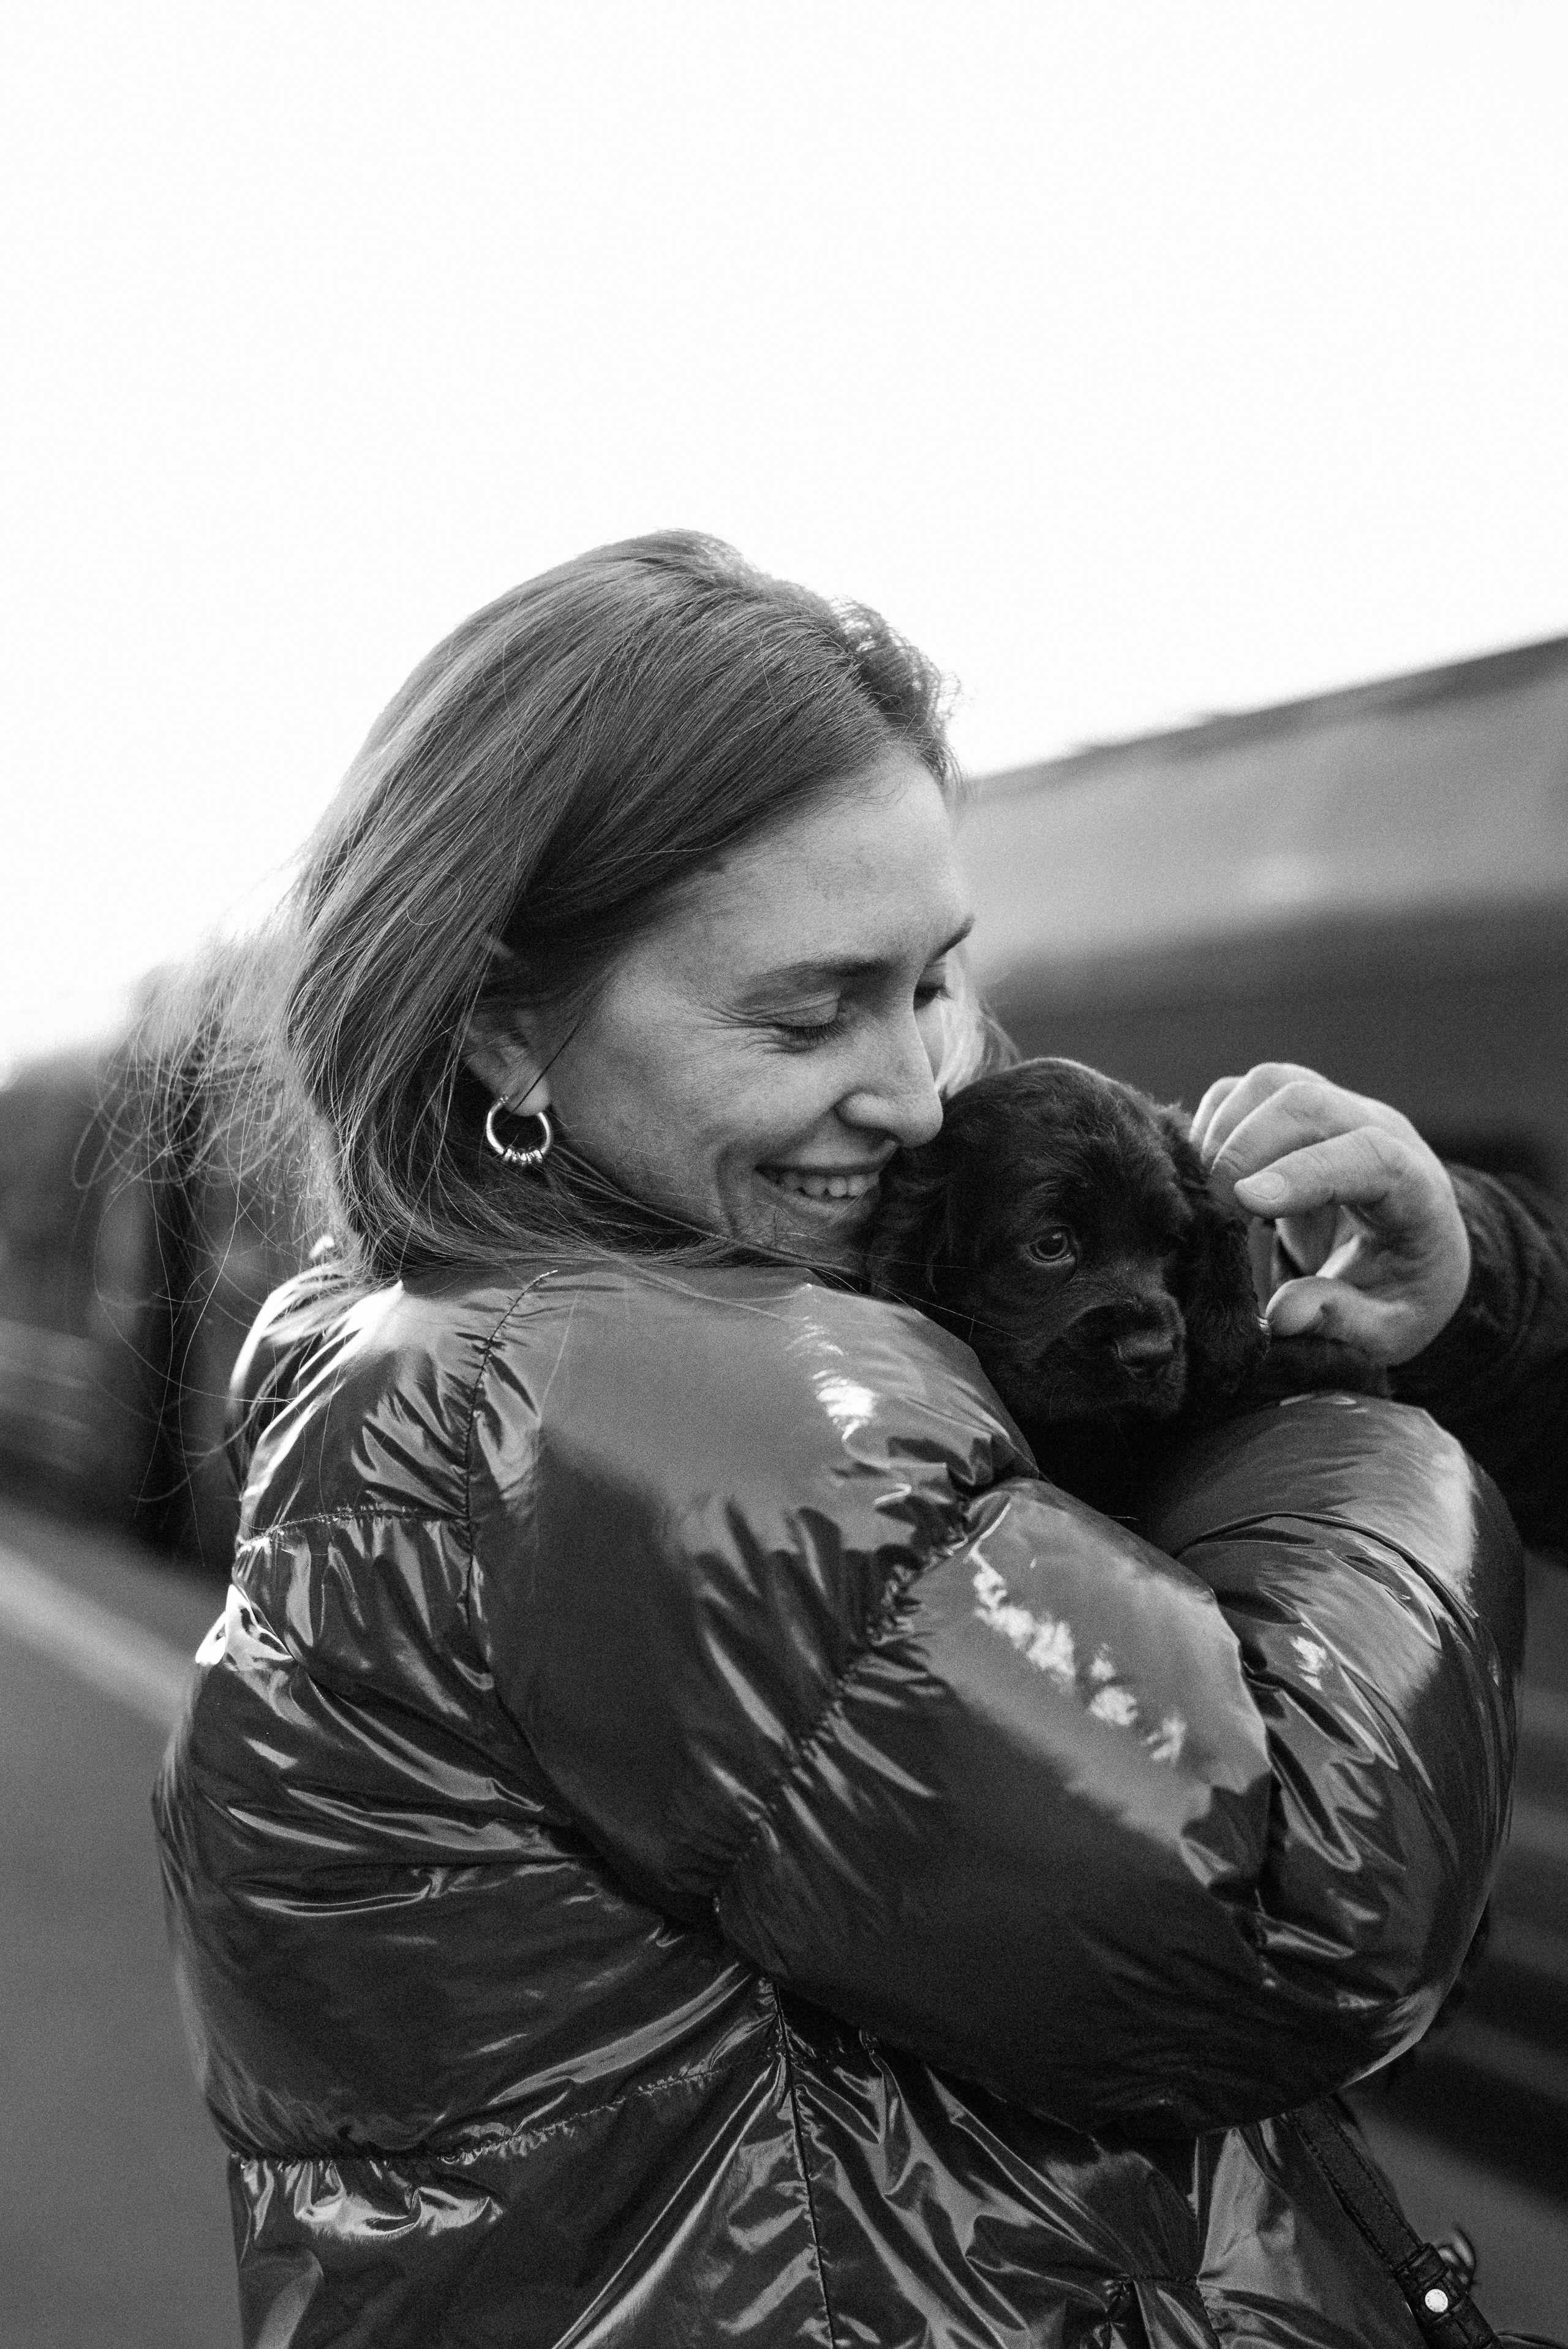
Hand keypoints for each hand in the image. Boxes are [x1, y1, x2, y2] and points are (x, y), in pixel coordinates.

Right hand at [1191, 1063, 1470, 1366]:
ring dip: (1223, 1133)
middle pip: (1309, 1102)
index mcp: (1417, 1189)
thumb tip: (1282, 1315)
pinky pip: (1243, 1092)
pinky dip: (1212, 1127)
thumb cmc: (1402, 1286)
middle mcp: (1380, 1131)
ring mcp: (1337, 1110)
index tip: (1246, 1202)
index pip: (1369, 1156)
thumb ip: (1342, 1319)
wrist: (1413, 1244)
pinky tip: (1207, 1179)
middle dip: (1246, 1147)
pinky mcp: (1296, 1107)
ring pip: (1271, 1084)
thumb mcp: (1391, 1327)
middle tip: (1211, 1209)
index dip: (1305, 1173)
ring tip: (1206, 1196)